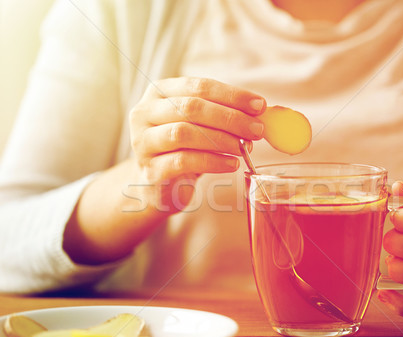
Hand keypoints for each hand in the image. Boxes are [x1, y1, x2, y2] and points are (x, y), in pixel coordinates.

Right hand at [129, 77, 264, 211]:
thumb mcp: (199, 124)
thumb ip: (221, 113)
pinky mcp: (149, 170)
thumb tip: (259, 111)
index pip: (199, 86)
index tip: (260, 106)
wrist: (158, 185)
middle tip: (257, 130)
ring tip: (244, 148)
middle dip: (231, 118)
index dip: (232, 95)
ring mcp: (143, 142)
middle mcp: (145, 113)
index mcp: (159, 92)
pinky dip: (212, 161)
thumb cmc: (183, 149)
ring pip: (184, 133)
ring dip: (221, 139)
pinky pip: (183, 161)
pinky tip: (232, 164)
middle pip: (192, 107)